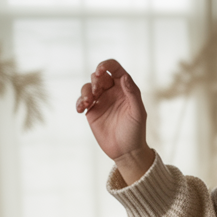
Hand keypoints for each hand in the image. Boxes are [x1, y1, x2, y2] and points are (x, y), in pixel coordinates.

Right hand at [76, 60, 152, 184]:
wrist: (126, 151)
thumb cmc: (136, 132)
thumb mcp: (138, 113)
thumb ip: (132, 94)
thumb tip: (124, 76)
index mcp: (126, 89)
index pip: (116, 69)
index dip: (106, 65)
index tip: (99, 70)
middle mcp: (113, 92)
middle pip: (99, 75)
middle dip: (95, 80)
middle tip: (96, 92)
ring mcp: (102, 101)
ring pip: (88, 86)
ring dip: (86, 91)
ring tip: (88, 103)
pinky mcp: (92, 110)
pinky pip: (82, 100)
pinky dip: (79, 102)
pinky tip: (81, 110)